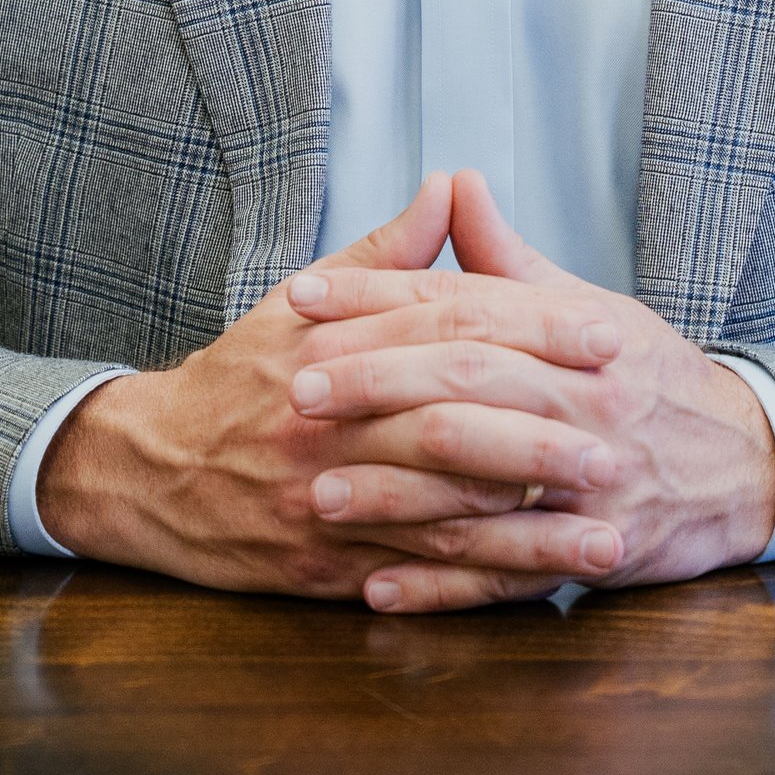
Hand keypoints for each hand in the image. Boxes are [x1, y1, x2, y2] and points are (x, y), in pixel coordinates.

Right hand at [34, 174, 624, 600]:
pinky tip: (538, 589)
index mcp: (336, 349)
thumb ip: (387, 252)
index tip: (609, 337)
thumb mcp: (301, 302)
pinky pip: (411, 580)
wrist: (150, 469)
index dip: (536, 334)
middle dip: (546, 443)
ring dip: (532, 535)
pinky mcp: (323, 565)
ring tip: (610, 538)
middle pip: (453, 431)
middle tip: (625, 447)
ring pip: (442, 521)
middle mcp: (331, 427)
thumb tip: (450, 185)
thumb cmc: (240, 379)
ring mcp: (326, 502)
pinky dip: (477, 586)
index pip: (452, 331)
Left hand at [282, 170, 774, 612]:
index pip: (462, 304)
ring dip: (395, 494)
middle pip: (467, 382)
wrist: (748, 462)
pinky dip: (443, 586)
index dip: (378, 296)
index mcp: (574, 331)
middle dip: (376, 383)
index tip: (302, 297)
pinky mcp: (597, 551)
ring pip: (482, 484)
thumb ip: (508, 257)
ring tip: (319, 494)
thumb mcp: (587, 305)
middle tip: (296, 388)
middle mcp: (583, 401)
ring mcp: (593, 483)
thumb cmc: (649, 378)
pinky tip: (379, 588)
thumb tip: (453, 182)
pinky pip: (510, 573)